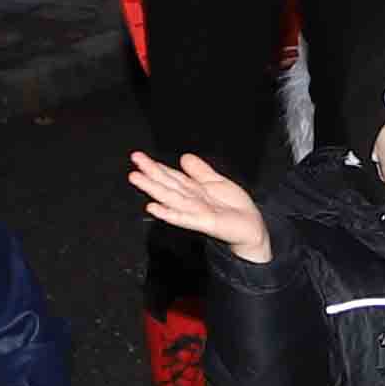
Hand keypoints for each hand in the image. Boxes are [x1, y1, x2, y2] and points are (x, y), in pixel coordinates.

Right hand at [127, 149, 270, 266]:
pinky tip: (153, 208)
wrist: (251, 227)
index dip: (156, 166)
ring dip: (153, 189)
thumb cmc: (234, 208)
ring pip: (170, 198)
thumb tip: (183, 157)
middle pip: (167, 184)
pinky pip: (184, 217)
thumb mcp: (217, 182)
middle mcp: (191, 200)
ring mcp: (195, 212)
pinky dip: (168, 213)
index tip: (138, 157)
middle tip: (133, 162)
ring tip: (136, 178)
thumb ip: (200, 171)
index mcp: (193, 190)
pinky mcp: (204, 223)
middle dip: (150, 173)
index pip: (171, 176)